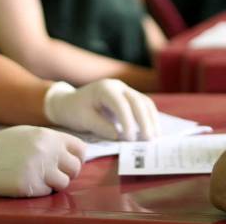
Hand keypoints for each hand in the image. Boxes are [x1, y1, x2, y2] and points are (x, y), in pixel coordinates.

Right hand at [0, 125, 84, 196]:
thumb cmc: (4, 146)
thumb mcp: (30, 134)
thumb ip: (52, 141)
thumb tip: (74, 152)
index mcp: (49, 136)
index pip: (80, 149)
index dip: (76, 158)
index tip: (66, 163)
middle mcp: (47, 151)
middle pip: (75, 168)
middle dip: (66, 173)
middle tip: (51, 174)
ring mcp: (39, 169)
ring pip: (64, 183)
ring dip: (53, 184)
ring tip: (38, 178)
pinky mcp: (29, 185)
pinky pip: (46, 192)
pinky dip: (39, 190)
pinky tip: (26, 182)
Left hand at [44, 79, 159, 140]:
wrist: (71, 103)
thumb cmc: (75, 111)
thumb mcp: (83, 120)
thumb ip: (101, 127)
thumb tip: (119, 136)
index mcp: (105, 88)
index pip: (121, 104)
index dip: (128, 121)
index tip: (130, 138)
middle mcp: (118, 86)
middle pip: (137, 101)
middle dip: (144, 121)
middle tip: (149, 140)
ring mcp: (126, 90)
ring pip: (144, 102)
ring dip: (151, 120)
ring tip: (155, 138)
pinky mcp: (130, 98)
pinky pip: (144, 106)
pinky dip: (150, 118)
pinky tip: (153, 132)